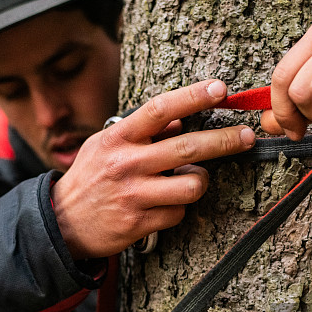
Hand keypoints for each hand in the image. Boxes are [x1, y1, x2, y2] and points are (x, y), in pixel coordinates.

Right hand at [51, 79, 256, 258]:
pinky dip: (179, 208)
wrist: (63, 223)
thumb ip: (141, 131)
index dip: (193, 96)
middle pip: (188, 147)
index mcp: (117, 138)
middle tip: (248, 137)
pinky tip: (164, 205)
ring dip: (200, 180)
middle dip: (226, 140)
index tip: (221, 88)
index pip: (159, 109)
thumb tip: (182, 119)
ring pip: (192, 184)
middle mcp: (126, 164)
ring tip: (191, 179)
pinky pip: (179, 213)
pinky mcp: (139, 223)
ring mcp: (133, 195)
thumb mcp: (105, 145)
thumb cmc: (91, 177)